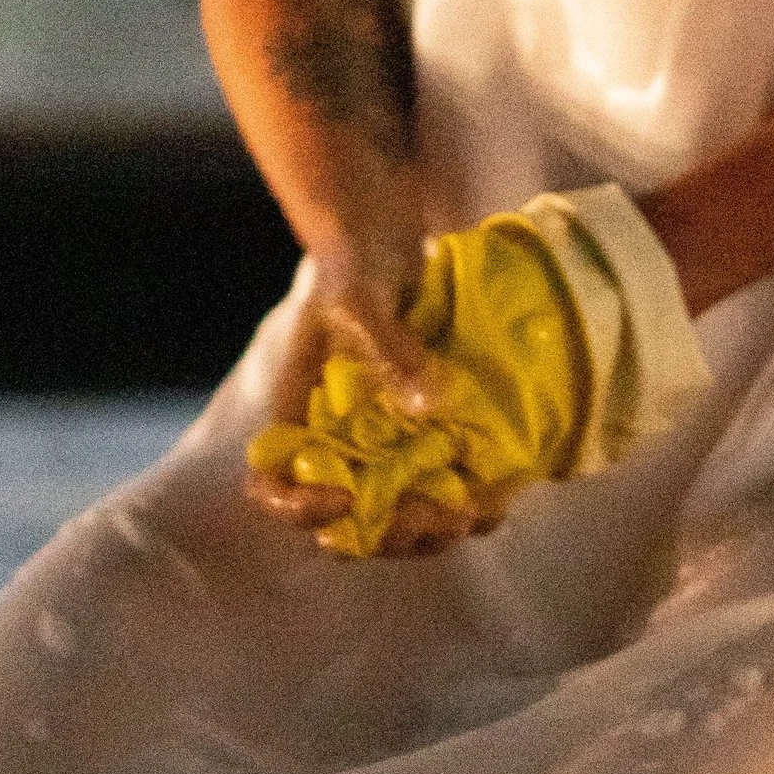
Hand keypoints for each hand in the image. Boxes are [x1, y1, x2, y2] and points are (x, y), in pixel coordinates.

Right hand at [243, 241, 495, 553]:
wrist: (383, 240)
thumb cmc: (352, 268)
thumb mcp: (357, 300)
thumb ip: (386, 349)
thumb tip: (429, 406)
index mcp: (300, 421)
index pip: (274, 487)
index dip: (300, 510)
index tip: (343, 501)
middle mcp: (336, 445)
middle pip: (348, 522)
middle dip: (391, 534)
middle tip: (438, 517)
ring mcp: (381, 446)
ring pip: (396, 516)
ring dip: (432, 531)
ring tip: (473, 514)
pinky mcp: (424, 437)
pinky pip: (439, 489)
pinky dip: (467, 503)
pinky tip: (498, 496)